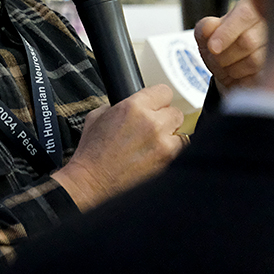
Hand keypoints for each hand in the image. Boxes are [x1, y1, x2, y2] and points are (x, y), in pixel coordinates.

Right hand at [53, 85, 184, 210]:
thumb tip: (132, 105)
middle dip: (165, 118)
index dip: (158, 99)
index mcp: (134, 107)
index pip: (164, 91)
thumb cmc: (92, 152)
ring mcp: (163, 144)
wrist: (92, 181)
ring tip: (155, 144)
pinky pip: (181, 151)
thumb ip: (119, 106)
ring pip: (181, 132)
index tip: (156, 105)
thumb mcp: (97, 116)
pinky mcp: (168, 162)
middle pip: (175, 112)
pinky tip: (158, 156)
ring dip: (171, 136)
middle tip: (153, 127)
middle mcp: (152, 123)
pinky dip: (173, 152)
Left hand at [195, 0, 266, 91]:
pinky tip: (238, 74)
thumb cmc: (220, 44)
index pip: (244, 16)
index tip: (212, 48)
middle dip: (223, 55)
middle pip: (247, 42)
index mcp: (252, 9)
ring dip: (232, 69)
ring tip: (226, 66)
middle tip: (215, 57)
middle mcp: (271, 24)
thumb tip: (209, 28)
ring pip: (254, 61)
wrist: (229, 67)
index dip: (226, 33)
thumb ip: (205, 27)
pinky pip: (259, 77)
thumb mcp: (206, 33)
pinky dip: (242, 80)